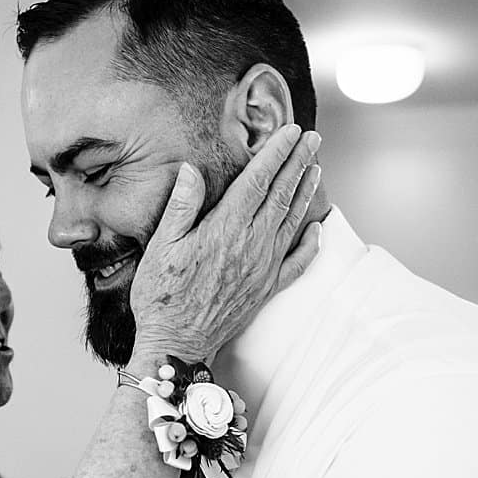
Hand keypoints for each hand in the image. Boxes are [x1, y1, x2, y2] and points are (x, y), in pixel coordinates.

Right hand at [129, 125, 321, 364]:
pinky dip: (310, 243)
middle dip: (298, 163)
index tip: (291, 132)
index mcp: (224, 230)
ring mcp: (262, 269)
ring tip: (316, 167)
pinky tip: (316, 228)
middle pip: (281, 195)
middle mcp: (251, 246)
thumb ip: (180, 207)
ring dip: (305, 192)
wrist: (175, 345)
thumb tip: (192, 170)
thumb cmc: (161, 297)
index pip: (257, 182)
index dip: (276, 154)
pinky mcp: (265, 289)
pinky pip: (297, 262)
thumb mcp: (160, 247)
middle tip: (312, 138)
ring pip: (292, 222)